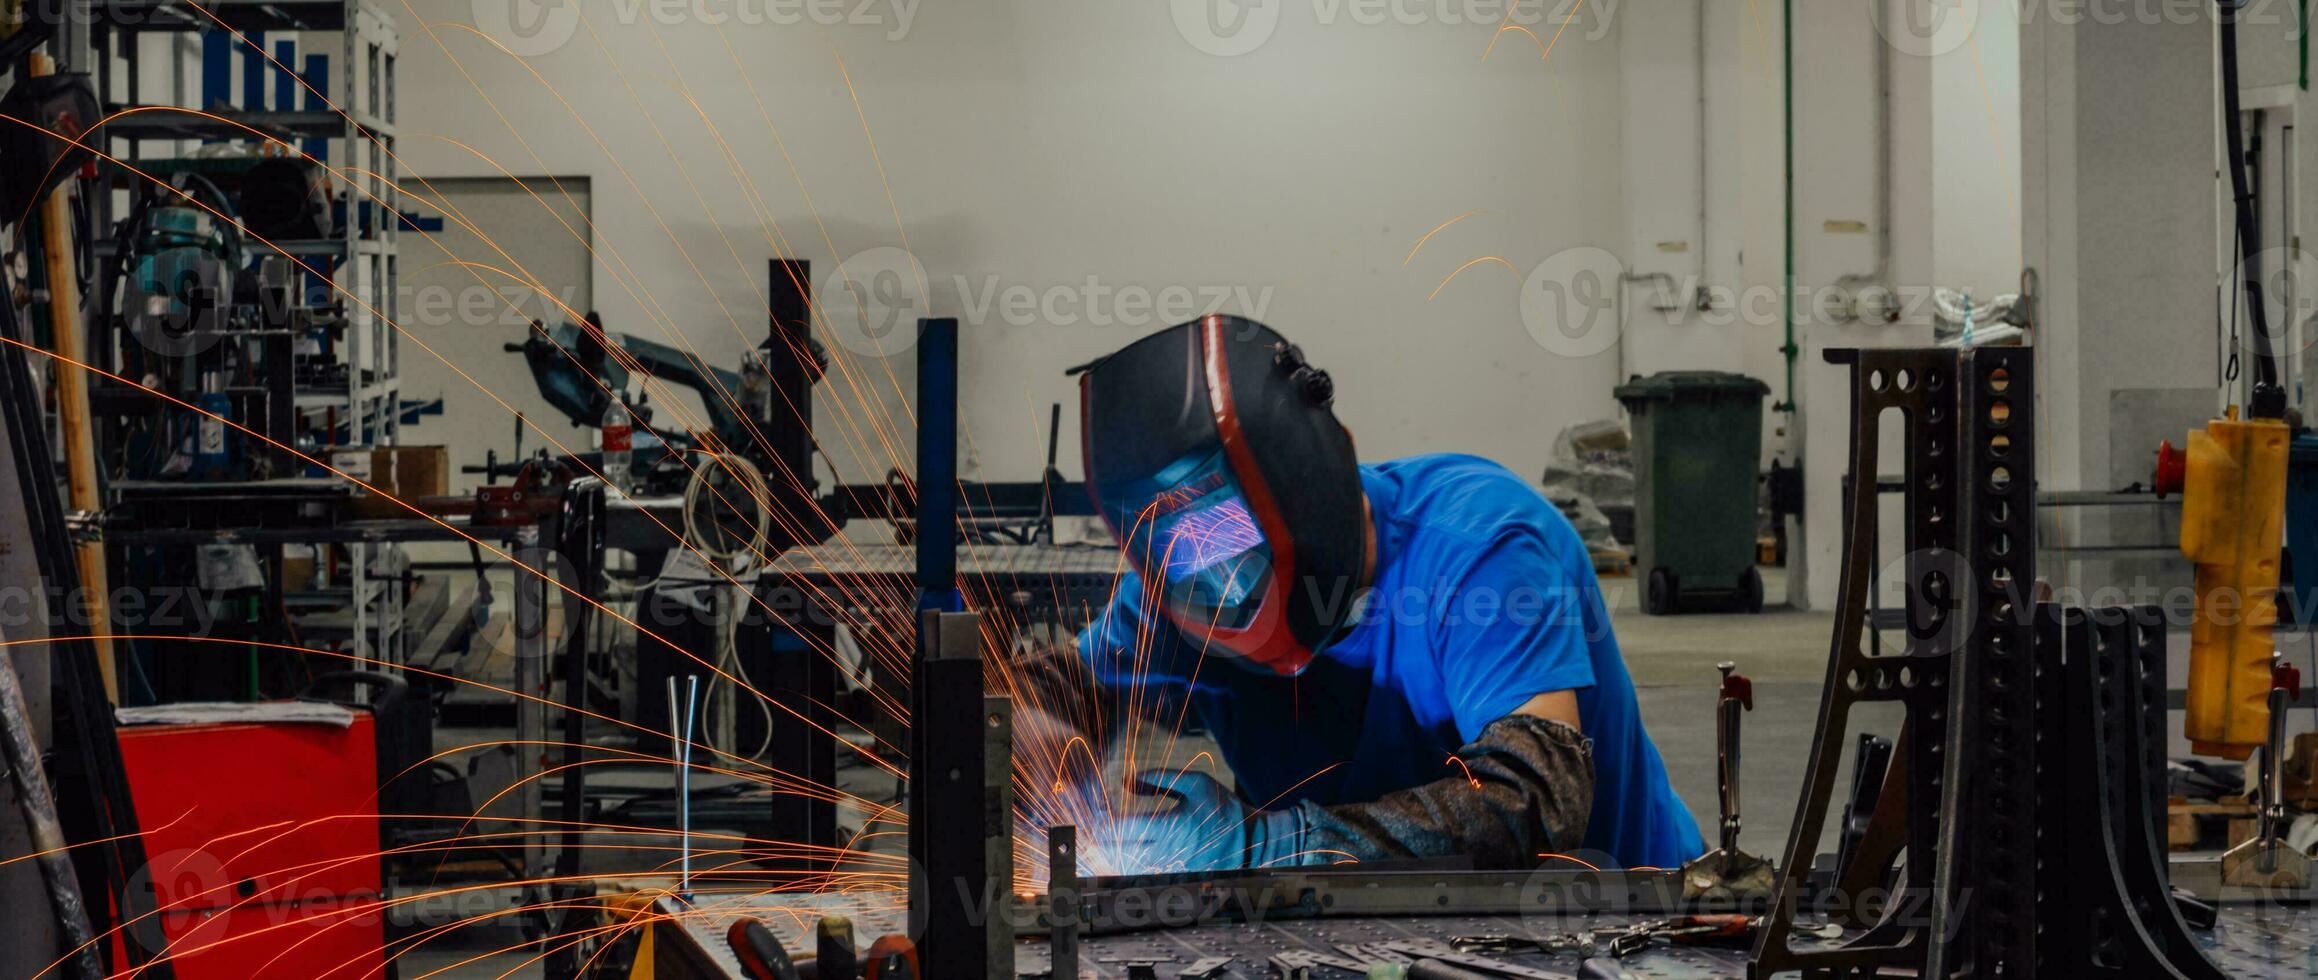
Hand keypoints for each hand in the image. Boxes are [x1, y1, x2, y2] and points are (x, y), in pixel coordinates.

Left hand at [1101, 770, 1310, 872]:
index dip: (1101, 819)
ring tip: (1094, 840)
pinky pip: (1141, 871)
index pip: (1123, 826)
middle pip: (1118, 849)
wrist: (1252, 844)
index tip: (1089, 811)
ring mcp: (1169, 867)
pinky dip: (1125, 862)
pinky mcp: (1173, 876)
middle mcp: (1167, 851)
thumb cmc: (1225, 809)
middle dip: (1097, 839)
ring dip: (1107, 852)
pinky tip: (1117, 852)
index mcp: (1172, 826)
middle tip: (1083, 827)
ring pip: (1126, 864)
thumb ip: (1161, 778)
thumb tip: (1128, 780)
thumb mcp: (1197, 784)